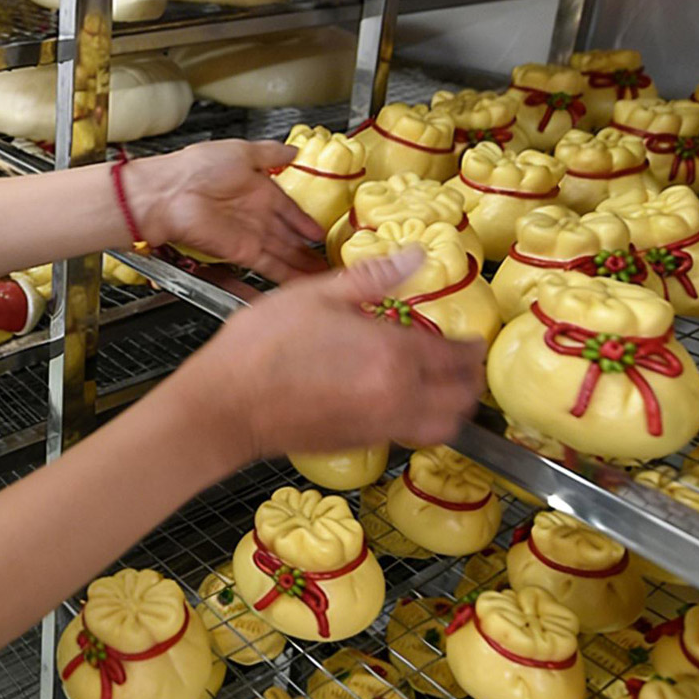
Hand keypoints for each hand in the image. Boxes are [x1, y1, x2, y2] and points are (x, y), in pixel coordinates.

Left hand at [128, 140, 329, 282]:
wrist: (168, 193)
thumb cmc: (195, 168)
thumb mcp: (241, 151)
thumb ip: (270, 153)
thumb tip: (292, 151)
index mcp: (256, 189)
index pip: (289, 209)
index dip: (305, 221)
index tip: (320, 231)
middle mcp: (253, 214)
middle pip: (288, 236)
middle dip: (308, 249)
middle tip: (328, 259)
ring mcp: (248, 235)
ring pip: (283, 253)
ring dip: (303, 265)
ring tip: (324, 274)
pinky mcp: (242, 252)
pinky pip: (270, 266)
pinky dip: (287, 275)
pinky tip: (304, 280)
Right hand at [160, 249, 487, 481]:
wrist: (225, 406)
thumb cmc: (261, 347)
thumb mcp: (314, 295)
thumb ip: (371, 277)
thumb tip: (416, 256)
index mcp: (390, 352)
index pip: (455, 354)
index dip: (471, 345)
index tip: (473, 338)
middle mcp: (396, 394)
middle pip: (461, 396)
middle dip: (472, 378)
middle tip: (469, 362)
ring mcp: (381, 425)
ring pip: (444, 425)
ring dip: (456, 407)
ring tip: (450, 388)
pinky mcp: (363, 443)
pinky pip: (414, 437)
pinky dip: (426, 423)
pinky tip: (408, 402)